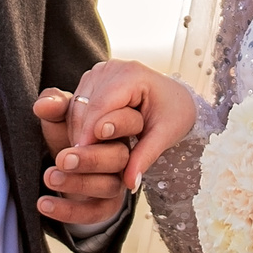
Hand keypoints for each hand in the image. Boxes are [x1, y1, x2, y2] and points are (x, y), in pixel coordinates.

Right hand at [29, 58, 197, 223]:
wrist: (175, 98)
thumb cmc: (173, 113)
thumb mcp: (165, 135)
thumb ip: (145, 157)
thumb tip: (130, 184)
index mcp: (132, 75)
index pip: (101, 106)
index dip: (89, 134)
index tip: (82, 160)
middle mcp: (112, 68)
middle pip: (85, 105)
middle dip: (82, 135)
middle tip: (79, 165)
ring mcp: (100, 71)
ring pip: (77, 105)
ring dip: (78, 131)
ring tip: (84, 157)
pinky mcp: (93, 80)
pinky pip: (77, 105)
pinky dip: (79, 126)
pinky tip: (86, 145)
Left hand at [30, 81, 137, 224]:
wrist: (64, 161)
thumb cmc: (67, 131)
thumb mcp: (60, 115)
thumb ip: (55, 104)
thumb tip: (45, 105)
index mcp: (120, 126)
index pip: (130, 123)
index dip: (116, 125)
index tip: (93, 131)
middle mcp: (124, 154)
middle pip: (121, 158)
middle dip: (92, 159)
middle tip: (63, 159)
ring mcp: (117, 181)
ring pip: (110, 186)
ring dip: (78, 183)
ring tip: (49, 177)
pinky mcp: (106, 204)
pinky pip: (95, 212)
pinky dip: (69, 211)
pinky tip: (44, 204)